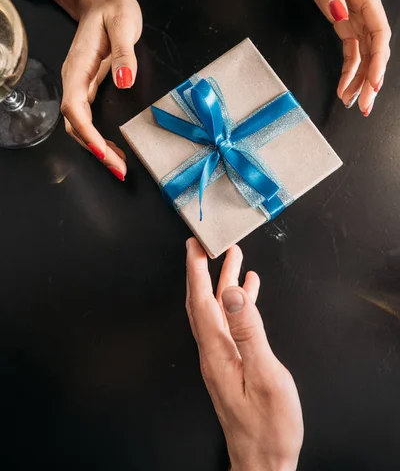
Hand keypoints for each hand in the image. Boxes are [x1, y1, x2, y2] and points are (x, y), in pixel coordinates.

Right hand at [61, 0, 142, 179]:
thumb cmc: (113, 9)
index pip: (74, 106)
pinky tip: (112, 148)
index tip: (102, 150)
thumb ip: (124, 52)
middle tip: (118, 168)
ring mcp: (81, 84)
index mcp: (79, 66)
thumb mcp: (123, 22)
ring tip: (117, 165)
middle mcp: (75, 79)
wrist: (102, 2)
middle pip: (74, 123)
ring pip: (79, 124)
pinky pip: (88, 118)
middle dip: (93, 148)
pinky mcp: (89, 87)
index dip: (86, 131)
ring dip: (95, 147)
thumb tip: (124, 81)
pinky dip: (98, 137)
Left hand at [186, 238, 302, 470]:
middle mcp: (214, 352)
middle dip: (202, 270)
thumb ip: (249, 333)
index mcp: (217, 352)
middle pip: (203, 302)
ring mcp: (222, 358)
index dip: (195, 271)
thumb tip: (234, 294)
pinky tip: (248, 292)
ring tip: (233, 257)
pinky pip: (232, 324)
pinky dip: (239, 303)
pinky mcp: (233, 363)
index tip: (193, 246)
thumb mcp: (264, 376)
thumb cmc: (268, 427)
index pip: (200, 301)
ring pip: (218, 310)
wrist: (264, 461)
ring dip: (223, 282)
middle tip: (205, 244)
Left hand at [290, 0, 390, 115]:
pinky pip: (351, 52)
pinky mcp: (345, 24)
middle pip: (375, 49)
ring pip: (365, 55)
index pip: (379, 31)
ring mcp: (356, 18)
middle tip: (365, 105)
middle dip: (371, 78)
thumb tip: (339, 15)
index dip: (379, 57)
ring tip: (355, 103)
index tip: (374, 81)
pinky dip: (349, 71)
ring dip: (361, 80)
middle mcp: (365, 8)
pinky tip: (345, 88)